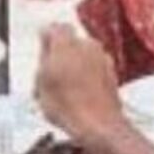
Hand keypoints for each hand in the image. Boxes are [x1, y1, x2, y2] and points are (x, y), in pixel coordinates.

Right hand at [33, 26, 128, 151]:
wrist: (98, 125)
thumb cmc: (69, 107)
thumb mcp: (41, 83)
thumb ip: (43, 59)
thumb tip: (45, 47)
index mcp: (67, 43)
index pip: (56, 28)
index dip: (47, 39)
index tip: (43, 51)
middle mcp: (88, 46)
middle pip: (70, 42)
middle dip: (60, 55)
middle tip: (49, 76)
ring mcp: (103, 59)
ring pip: (84, 56)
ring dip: (75, 66)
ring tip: (63, 91)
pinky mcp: (112, 73)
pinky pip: (94, 69)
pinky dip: (87, 77)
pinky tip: (78, 96)